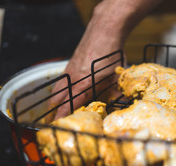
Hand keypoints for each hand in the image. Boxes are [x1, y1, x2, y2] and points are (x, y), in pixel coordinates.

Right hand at [46, 0, 161, 120]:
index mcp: (84, 84)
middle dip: (55, 111)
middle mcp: (73, 78)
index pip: (70, 105)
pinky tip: (62, 92)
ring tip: (54, 111)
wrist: (104, 31)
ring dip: (55, 101)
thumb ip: (117, 92)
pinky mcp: (70, 64)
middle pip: (58, 98)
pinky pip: (61, 81)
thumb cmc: (111, 54)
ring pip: (57, 89)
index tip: (58, 126)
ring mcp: (69, 70)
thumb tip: (122, 104)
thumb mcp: (116, 76)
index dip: (63, 116)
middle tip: (53, 122)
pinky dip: (59, 89)